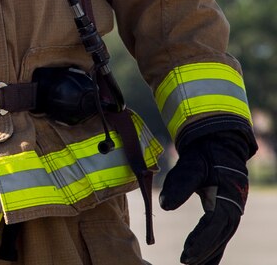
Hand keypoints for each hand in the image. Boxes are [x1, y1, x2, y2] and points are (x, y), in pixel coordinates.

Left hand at [159, 128, 252, 264]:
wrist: (218, 143)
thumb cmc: (203, 155)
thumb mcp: (191, 166)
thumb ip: (179, 186)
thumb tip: (164, 206)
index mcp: (226, 199)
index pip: (212, 227)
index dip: (199, 242)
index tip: (185, 254)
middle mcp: (233, 208)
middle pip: (219, 237)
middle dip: (203, 252)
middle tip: (185, 262)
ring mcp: (232, 211)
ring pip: (221, 238)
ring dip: (209, 253)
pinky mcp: (227, 211)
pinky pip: (221, 233)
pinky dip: (213, 247)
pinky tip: (205, 260)